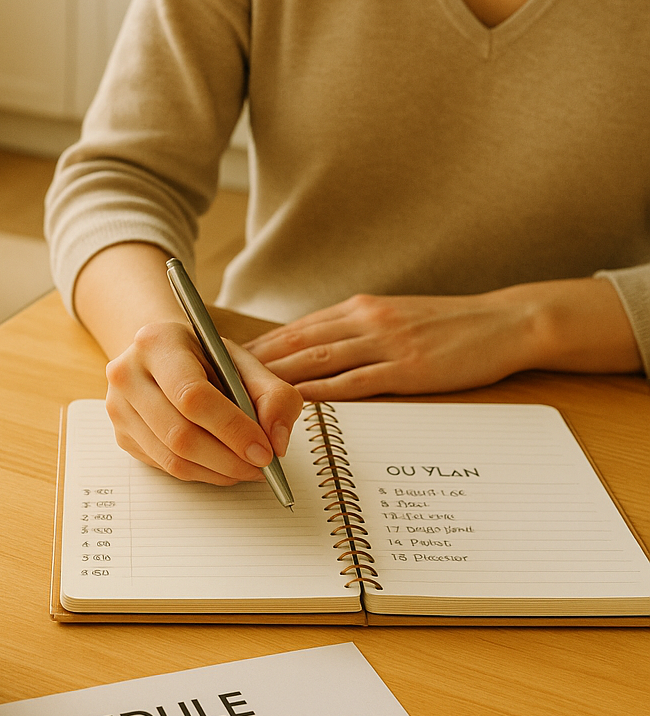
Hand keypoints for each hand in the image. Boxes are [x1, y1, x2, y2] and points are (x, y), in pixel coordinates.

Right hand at [105, 321, 303, 484]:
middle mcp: (128, 374)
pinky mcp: (122, 436)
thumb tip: (276, 442)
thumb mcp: (243, 361)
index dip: (232, 429)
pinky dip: (203, 473)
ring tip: (248, 467)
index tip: (264, 451)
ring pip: (173, 459)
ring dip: (219, 472)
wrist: (160, 354)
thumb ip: (273, 395)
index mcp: (158, 343)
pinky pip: (166, 468)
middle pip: (180, 434)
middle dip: (229, 459)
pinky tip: (223, 464)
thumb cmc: (202, 356)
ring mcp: (119, 408)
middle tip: (262, 466)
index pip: (192, 396)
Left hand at [244, 280, 640, 398]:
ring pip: (316, 360)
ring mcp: (384, 343)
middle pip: (293, 343)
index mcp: (358, 310)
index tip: (219, 361)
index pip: (294, 330)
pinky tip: (294, 405)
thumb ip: (355, 336)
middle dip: (249, 363)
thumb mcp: (394, 321)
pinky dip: (320, 393)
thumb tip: (313, 357)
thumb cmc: (450, 328)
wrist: (504, 321)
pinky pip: (354, 382)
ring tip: (237, 397)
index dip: (254, 346)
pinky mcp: (406, 368)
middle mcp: (363, 320)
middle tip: (212, 381)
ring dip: (274, 379)